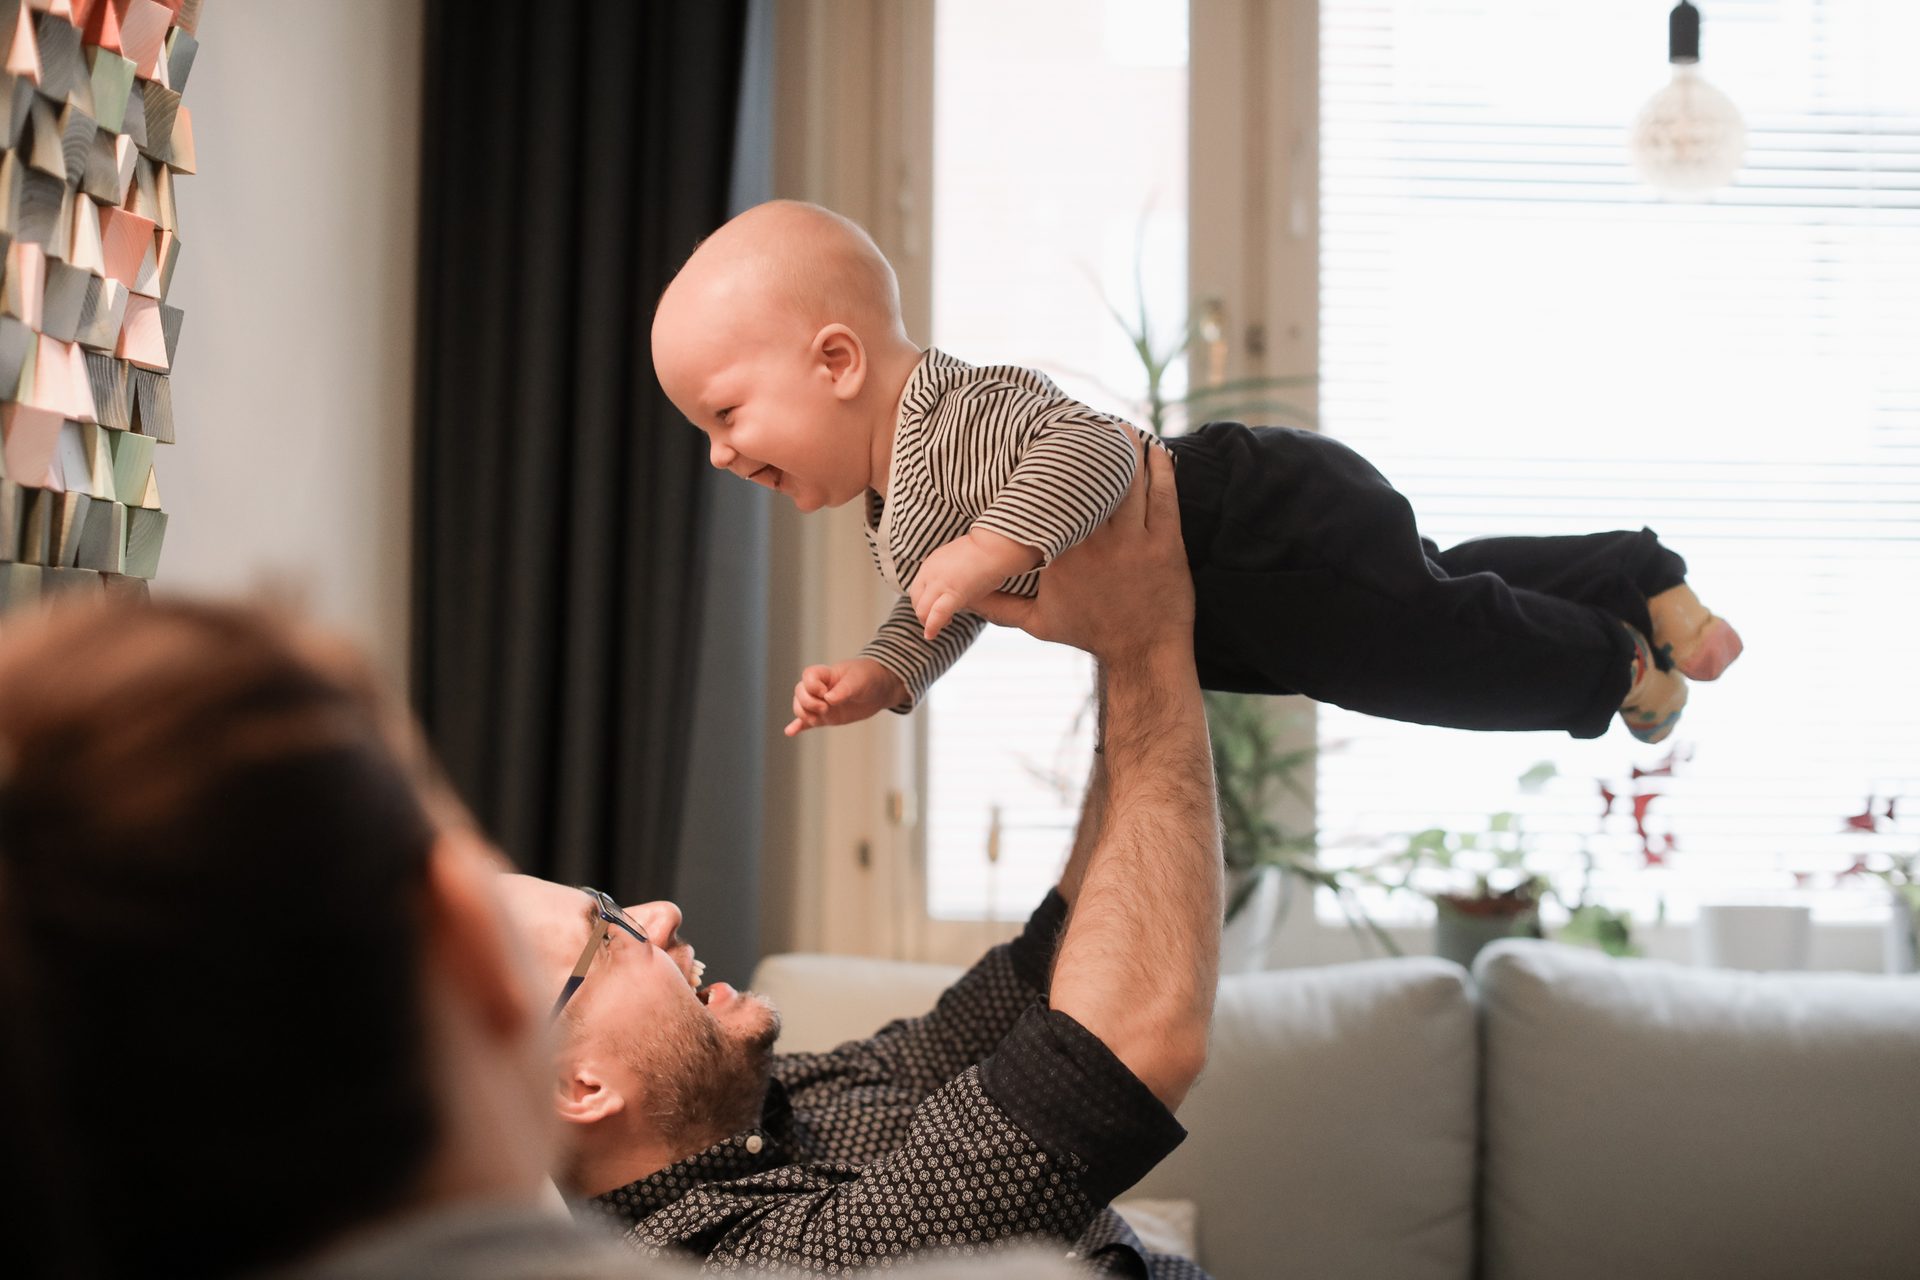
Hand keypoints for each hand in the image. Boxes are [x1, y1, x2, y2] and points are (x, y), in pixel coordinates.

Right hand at [785, 658, 906, 736]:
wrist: (879, 689)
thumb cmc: (868, 677)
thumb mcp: (859, 680)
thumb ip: (844, 689)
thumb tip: (829, 699)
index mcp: (825, 674)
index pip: (807, 676)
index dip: (811, 686)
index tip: (825, 692)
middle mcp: (819, 689)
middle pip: (799, 693)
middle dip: (808, 703)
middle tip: (825, 708)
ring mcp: (821, 704)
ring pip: (801, 708)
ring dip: (805, 715)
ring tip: (819, 719)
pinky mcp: (826, 717)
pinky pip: (808, 723)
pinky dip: (798, 727)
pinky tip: (789, 732)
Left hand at [909, 529, 1039, 640]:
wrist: (995, 546)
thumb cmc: (986, 552)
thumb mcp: (959, 559)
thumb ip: (952, 573)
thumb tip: (956, 585)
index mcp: (931, 563)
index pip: (918, 588)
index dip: (923, 601)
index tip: (933, 608)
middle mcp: (930, 573)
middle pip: (916, 600)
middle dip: (923, 614)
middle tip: (937, 621)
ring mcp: (939, 583)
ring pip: (922, 610)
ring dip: (928, 622)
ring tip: (940, 627)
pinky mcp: (953, 593)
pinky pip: (936, 615)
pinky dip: (932, 627)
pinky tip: (931, 635)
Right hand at [972, 444, 1190, 666]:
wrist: (1143, 653)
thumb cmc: (1089, 633)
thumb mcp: (1038, 622)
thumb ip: (997, 605)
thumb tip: (962, 595)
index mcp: (1061, 554)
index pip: (1050, 502)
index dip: (1047, 470)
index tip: (1041, 444)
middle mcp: (1095, 542)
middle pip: (1090, 482)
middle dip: (1087, 447)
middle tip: (1081, 418)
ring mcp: (1133, 541)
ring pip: (1129, 481)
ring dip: (1125, 448)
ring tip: (1115, 424)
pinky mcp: (1166, 543)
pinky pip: (1163, 495)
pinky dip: (1158, 467)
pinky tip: (1152, 448)